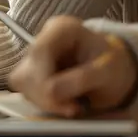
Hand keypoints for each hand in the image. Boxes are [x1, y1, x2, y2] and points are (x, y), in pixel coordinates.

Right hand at [9, 16, 137, 117]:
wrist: (114, 71)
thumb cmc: (112, 66)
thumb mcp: (106, 72)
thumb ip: (81, 79)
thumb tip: (51, 91)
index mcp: (62, 28)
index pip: (39, 51)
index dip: (43, 78)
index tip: (58, 98)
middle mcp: (44, 38)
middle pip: (27, 68)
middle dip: (46, 95)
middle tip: (72, 108)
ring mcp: (36, 56)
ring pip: (23, 82)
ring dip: (44, 101)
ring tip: (71, 105)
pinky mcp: (32, 73)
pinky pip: (26, 90)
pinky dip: (42, 103)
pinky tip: (62, 103)